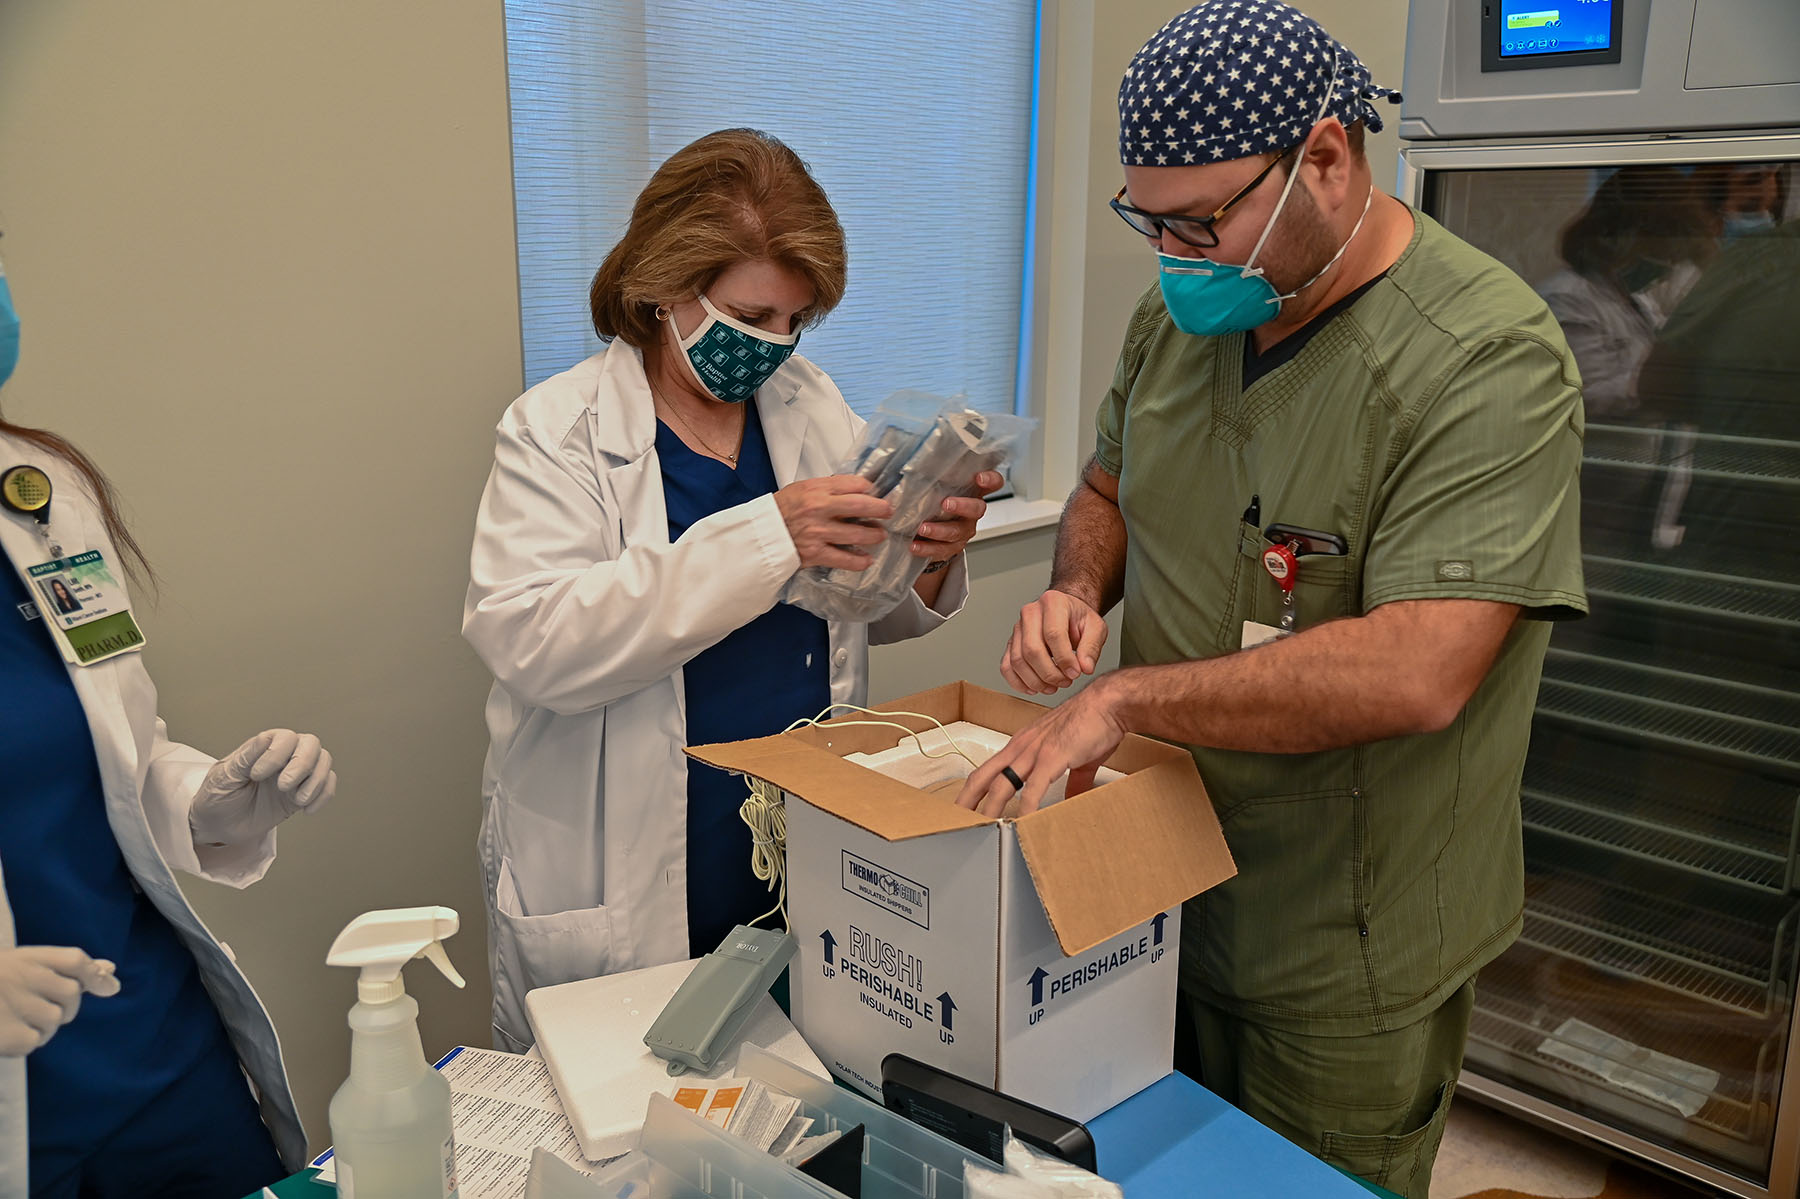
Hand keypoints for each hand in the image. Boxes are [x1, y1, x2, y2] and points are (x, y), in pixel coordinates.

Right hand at [0, 946, 119, 1055]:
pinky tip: (5, 1031)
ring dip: (42, 1024)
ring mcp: (18, 1006)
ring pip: (55, 1020)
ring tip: (11, 1016)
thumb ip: (71, 970)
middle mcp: (24, 977)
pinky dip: (25, 1040)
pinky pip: (37, 1041)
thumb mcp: (26, 967)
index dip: (91, 974)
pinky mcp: (13, 1035)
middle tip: (28, 1002)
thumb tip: (113, 981)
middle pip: (71, 995)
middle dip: (60, 1004)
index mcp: (26, 957)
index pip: (74, 960)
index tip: (104, 986)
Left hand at [189, 729, 336, 846]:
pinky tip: (307, 809)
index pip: (285, 737)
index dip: (276, 754)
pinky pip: (326, 786)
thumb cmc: (217, 797)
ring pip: (324, 762)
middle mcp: (283, 757)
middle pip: (311, 745)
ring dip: (315, 782)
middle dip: (302, 765)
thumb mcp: (223, 776)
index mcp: (262, 748)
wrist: (219, 826)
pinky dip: (323, 796)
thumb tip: (265, 738)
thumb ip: (246, 757)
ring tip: (298, 800)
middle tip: (283, 786)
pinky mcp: (302, 794)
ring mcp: (295, 776)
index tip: (256, 775)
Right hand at [774, 476, 894, 570]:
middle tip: (889, 511)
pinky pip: (844, 559)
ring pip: (857, 534)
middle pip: (861, 506)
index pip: (854, 484)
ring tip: (879, 535)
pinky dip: (859, 561)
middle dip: (881, 509)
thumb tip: (854, 489)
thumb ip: (828, 488)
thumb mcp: (802, 488)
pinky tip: (867, 559)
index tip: (876, 493)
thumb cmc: (782, 509)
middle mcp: (819, 509)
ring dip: (874, 535)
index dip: (870, 488)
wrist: (762, 533)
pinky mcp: (816, 553)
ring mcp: (819, 532)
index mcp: (816, 490)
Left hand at [910, 470, 1004, 563]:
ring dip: (939, 530)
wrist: (932, 532)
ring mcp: (964, 531)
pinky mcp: (951, 548)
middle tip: (946, 504)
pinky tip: (915, 545)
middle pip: (977, 509)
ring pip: (956, 532)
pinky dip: (927, 548)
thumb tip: (903, 474)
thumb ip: (928, 480)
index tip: (979, 478)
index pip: (993, 483)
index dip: (990, 480)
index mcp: (973, 492)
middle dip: (963, 506)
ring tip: (923, 528)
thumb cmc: (935, 503)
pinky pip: (941, 550)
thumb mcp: (935, 487)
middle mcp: (972, 513)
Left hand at [955, 682, 1126, 817]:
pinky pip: (1033, 788)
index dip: (974, 789)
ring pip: (1001, 784)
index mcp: (1023, 745)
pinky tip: (1022, 823)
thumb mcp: (1075, 758)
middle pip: (983, 777)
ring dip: (990, 809)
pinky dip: (1025, 808)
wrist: (1109, 704)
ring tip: (981, 829)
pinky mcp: (1052, 757)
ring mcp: (1034, 752)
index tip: (966, 806)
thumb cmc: (1093, 724)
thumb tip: (1072, 800)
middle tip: (954, 820)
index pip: (988, 770)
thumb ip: (1070, 782)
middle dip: (967, 800)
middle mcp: (1022, 748)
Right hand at [1002, 589, 1109, 694]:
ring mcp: (1017, 628)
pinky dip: (1018, 682)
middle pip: (1032, 650)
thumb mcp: (1096, 628)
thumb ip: (1092, 647)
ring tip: (1053, 687)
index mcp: (1053, 602)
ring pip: (1017, 660)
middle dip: (1049, 673)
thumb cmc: (1079, 619)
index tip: (1076, 673)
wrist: (1067, 613)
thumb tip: (1085, 668)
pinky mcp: (1011, 643)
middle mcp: (1030, 613)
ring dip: (1035, 680)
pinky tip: (1034, 688)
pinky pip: (1006, 666)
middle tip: (1066, 682)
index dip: (1064, 659)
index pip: (1053, 634)